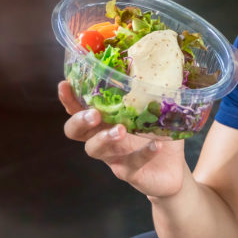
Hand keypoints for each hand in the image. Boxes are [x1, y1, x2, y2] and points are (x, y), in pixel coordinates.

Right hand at [58, 80, 186, 198]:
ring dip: (105, 138)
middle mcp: (103, 138)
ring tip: (121, 130)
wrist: (172, 170)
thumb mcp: (155, 111)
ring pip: (95, 150)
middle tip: (94, 113)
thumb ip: (151, 91)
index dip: (69, 98)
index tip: (65, 84)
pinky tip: (156, 145)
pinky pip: (130, 165)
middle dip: (80, 120)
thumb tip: (155, 64)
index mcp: (105, 120)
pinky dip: (143, 154)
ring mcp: (114, 157)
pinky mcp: (129, 173)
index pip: (78, 108)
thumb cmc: (158, 135)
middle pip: (76, 131)